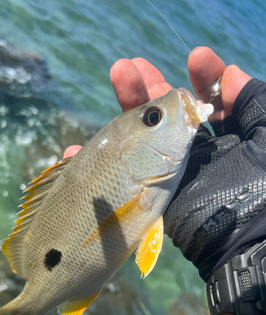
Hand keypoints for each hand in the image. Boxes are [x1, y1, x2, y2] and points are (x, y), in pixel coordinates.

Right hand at [66, 47, 265, 284]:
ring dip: (122, 113)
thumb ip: (255, 104)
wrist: (241, 246)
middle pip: (165, 114)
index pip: (208, 101)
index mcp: (225, 137)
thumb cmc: (259, 191)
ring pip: (140, 140)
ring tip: (114, 80)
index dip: (202, 77)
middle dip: (147, 87)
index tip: (195, 59)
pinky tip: (77, 149)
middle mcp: (194, 151)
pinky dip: (100, 162)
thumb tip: (232, 74)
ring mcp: (169, 173)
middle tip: (128, 66)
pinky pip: (122, 174)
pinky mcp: (150, 194)